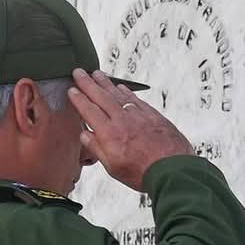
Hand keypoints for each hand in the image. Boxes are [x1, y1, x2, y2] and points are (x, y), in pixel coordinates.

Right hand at [70, 70, 194, 189]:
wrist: (173, 170)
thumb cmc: (144, 173)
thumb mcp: (113, 168)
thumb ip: (97, 149)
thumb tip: (85, 135)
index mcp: (109, 133)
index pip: (89, 110)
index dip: (79, 99)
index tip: (72, 90)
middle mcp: (122, 120)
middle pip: (101, 96)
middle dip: (88, 83)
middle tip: (79, 72)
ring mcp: (138, 115)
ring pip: (118, 94)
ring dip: (105, 83)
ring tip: (96, 74)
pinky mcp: (152, 115)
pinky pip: (135, 99)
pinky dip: (126, 91)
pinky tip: (121, 87)